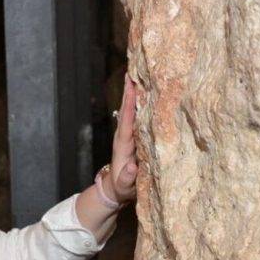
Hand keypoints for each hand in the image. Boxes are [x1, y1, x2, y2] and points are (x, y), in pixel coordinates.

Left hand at [105, 73, 137, 203]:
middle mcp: (124, 136)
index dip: (129, 103)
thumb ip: (128, 178)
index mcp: (124, 145)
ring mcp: (128, 136)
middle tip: (132, 70)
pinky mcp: (133, 137)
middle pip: (127, 110)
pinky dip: (138, 103)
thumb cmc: (122, 189)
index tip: (132, 86)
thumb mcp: (125, 186)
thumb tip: (132, 167)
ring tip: (136, 75)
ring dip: (133, 94)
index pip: (127, 121)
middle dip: (129, 92)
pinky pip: (136, 117)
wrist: (116, 190)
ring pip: (131, 111)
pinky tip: (143, 92)